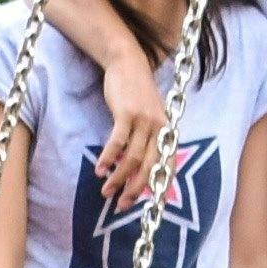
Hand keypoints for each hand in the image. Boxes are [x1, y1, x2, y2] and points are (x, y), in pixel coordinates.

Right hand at [83, 46, 172, 204]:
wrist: (128, 63)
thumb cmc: (136, 93)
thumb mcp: (148, 116)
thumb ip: (147, 138)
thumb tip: (137, 165)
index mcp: (166, 131)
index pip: (167, 164)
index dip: (159, 185)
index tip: (150, 205)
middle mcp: (160, 128)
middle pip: (149, 166)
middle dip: (135, 189)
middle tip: (122, 205)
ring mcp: (144, 120)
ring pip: (133, 158)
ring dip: (118, 178)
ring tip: (106, 191)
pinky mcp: (127, 113)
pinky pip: (118, 142)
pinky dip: (108, 158)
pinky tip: (99, 170)